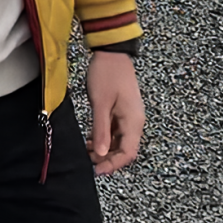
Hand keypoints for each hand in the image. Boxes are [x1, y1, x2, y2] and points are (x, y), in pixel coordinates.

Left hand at [85, 51, 144, 176]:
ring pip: (120, 142)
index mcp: (134, 121)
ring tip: (87, 151)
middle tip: (89, 161)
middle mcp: (135, 121)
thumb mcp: (101, 104)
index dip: (113, 165)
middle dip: (108, 159)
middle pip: (125, 150)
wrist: (111, 52)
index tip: (96, 170)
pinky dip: (105, 138)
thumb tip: (101, 154)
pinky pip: (115, 131)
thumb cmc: (107, 74)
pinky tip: (91, 139)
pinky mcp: (122, 111)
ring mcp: (129, 116)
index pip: (128, 153)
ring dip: (105, 149)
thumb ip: (101, 131)